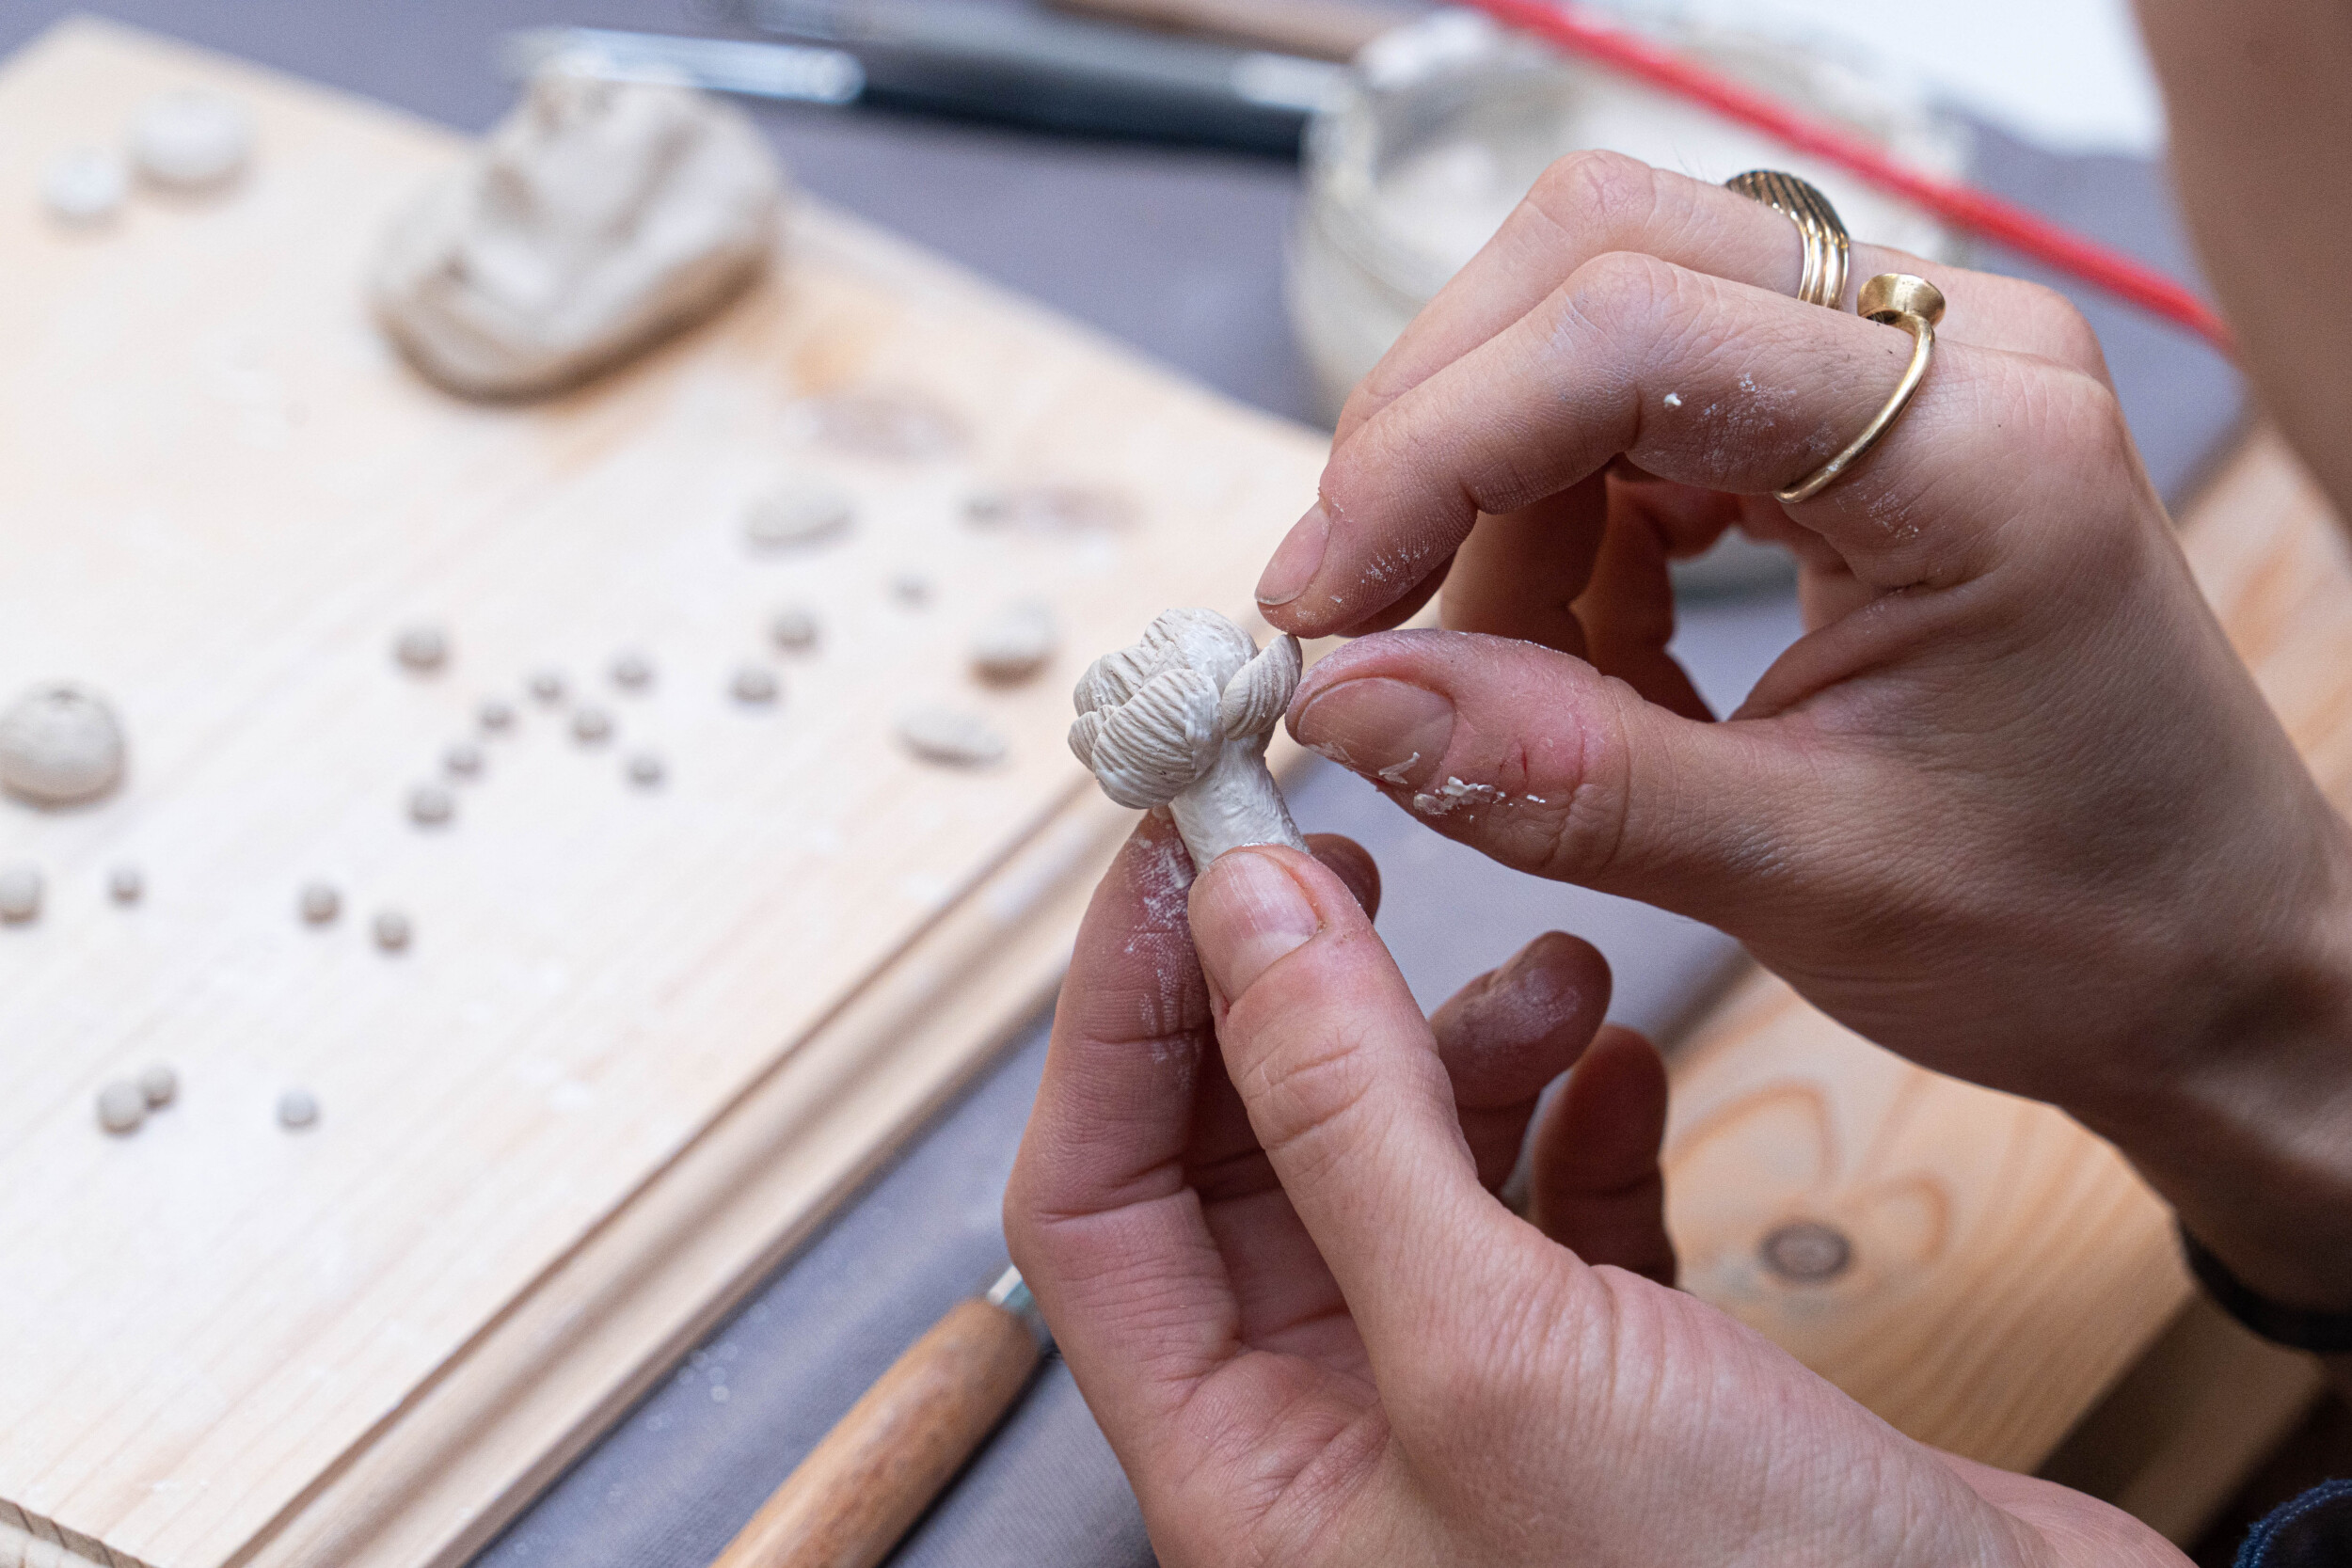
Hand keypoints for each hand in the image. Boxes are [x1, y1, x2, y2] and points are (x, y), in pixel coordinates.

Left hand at [1006, 821, 2182, 1566]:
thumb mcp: (1493, 1354)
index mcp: (1246, 1473)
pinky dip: (1578, 1121)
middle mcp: (1340, 1440)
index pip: (1095, 1203)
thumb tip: (1240, 920)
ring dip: (1461, 1045)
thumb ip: (1345, 1123)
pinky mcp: (1618, 1387)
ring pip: (1404, 1166)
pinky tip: (1626, 1069)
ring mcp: (1479, 1408)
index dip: (1122, 1015)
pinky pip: (1549, 1212)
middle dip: (1294, 1002)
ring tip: (1559, 974)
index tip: (1179, 853)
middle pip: (1243, 1163)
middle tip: (1341, 862)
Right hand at [1253, 152, 2351, 1310]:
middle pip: (1598, 259)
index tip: (1317, 606)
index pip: (1632, 332)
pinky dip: (1561, 523)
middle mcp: (1948, 350)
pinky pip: (1638, 401)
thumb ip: (1557, 779)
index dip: (1430, 450)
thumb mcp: (1801, 878)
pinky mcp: (1859, 416)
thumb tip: (1339, 701)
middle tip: (1361, 615)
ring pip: (1596, 318)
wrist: (2213, 955)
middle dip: (1439, 436)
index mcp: (1978, 445)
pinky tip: (1591, 654)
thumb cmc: (2071, 927)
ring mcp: (1905, 366)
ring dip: (1496, 497)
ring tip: (1513, 682)